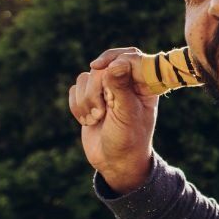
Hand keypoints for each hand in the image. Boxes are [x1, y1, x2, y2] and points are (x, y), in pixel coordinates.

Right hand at [68, 47, 159, 192]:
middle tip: (101, 113)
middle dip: (96, 90)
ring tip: (96, 119)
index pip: (130, 56)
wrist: (115, 162)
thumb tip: (117, 64)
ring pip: (85, 78)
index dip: (113, 58)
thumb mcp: (127, 115)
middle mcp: (126, 82)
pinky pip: (74, 90)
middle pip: (101, 68)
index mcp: (143, 83)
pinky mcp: (90, 98)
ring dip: (86, 101)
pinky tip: (88, 121)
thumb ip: (121, 89)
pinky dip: (77, 106)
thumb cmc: (128, 139)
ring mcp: (106, 89)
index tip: (97, 66)